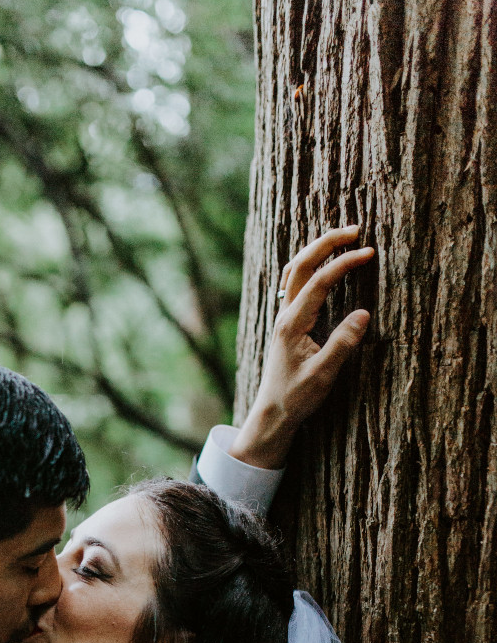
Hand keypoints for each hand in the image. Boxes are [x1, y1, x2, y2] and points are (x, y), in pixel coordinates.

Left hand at [233, 226, 374, 469]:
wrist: (273, 413)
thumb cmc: (296, 397)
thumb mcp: (323, 375)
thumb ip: (342, 344)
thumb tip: (363, 313)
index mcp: (292, 324)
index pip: (319, 281)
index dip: (344, 263)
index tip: (369, 252)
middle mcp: (285, 315)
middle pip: (301, 264)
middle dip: (328, 242)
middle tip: (356, 229)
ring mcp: (284, 317)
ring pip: (295, 270)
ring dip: (317, 249)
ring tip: (343, 237)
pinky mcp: (288, 322)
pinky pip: (295, 283)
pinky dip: (310, 265)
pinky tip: (324, 262)